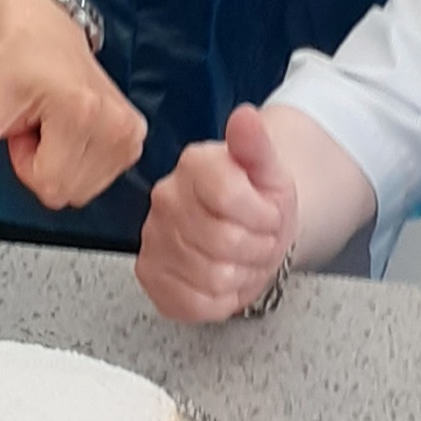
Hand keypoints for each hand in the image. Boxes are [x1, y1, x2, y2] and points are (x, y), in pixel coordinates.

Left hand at [0, 0, 145, 207]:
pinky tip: (69, 126)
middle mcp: (117, 124)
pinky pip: (98, 178)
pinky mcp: (135, 135)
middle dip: (43, 164)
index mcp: (84, 112)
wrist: (43, 23)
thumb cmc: (17, 55)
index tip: (23, 123)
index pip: (49, 185)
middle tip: (37, 122)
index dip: (25, 161)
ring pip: (83, 189)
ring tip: (51, 122)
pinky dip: (77, 160)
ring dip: (59, 162)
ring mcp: (131, 132)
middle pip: (67, 192)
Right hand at [136, 106, 298, 321]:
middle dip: (256, 248)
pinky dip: (220, 300)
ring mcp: (153, 237)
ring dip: (241, 275)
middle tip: (258, 240)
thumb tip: (246, 117)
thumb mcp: (270, 170)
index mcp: (194, 165)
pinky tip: (223, 279)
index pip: (228, 197)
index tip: (268, 215)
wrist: (248, 230)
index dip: (262, 216)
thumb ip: (257, 145)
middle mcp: (165, 197)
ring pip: (211, 276)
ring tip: (241, 258)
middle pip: (222, 242)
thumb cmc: (258, 200)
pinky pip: (193, 302)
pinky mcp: (150, 274)